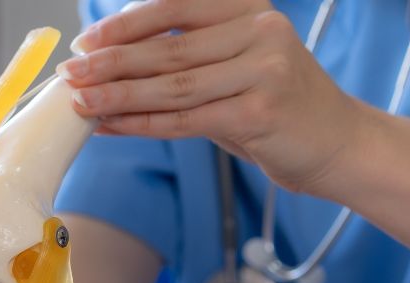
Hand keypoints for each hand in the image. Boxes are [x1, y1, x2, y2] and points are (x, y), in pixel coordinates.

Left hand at [57, 0, 366, 192]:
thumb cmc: (276, 104)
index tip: (84, 41)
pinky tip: (108, 126)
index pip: (174, 8)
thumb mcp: (235, 64)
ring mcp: (263, 71)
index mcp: (250, 8)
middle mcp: (261, 31)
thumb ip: (185, 56)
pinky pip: (184, 120)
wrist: (339, 143)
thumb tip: (108, 58)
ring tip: (79, 102)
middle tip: (70, 73)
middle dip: (111, 63)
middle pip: (167, 49)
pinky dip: (140, 124)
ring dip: (117, 96)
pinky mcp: (259, 113)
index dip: (124, 25)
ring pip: (171, 86)